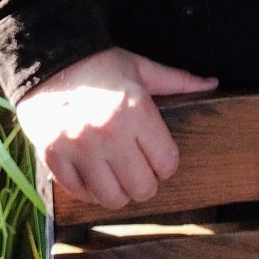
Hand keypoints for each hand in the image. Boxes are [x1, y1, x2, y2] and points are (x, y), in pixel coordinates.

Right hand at [16, 47, 217, 210]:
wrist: (45, 60)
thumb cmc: (99, 65)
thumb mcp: (140, 68)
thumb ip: (177, 81)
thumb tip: (212, 84)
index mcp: (136, 111)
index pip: (167, 163)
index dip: (166, 163)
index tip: (158, 156)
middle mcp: (109, 134)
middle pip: (142, 188)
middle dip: (145, 182)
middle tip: (138, 168)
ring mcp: (79, 149)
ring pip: (112, 198)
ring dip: (118, 191)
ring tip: (116, 174)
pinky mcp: (54, 158)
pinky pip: (80, 193)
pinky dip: (89, 189)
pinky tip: (93, 172)